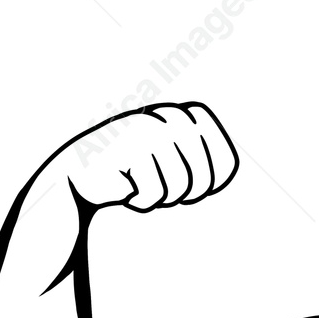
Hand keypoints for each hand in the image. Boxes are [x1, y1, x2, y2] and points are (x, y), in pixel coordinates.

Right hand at [59, 101, 239, 210]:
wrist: (83, 174)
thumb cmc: (136, 170)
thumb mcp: (174, 158)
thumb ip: (203, 156)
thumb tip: (235, 161)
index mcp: (184, 116)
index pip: (225, 154)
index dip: (217, 178)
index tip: (202, 187)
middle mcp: (167, 117)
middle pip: (203, 174)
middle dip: (188, 193)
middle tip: (169, 193)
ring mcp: (145, 129)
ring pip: (178, 184)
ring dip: (163, 197)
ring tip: (145, 188)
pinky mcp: (123, 146)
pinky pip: (152, 190)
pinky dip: (142, 201)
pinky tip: (127, 191)